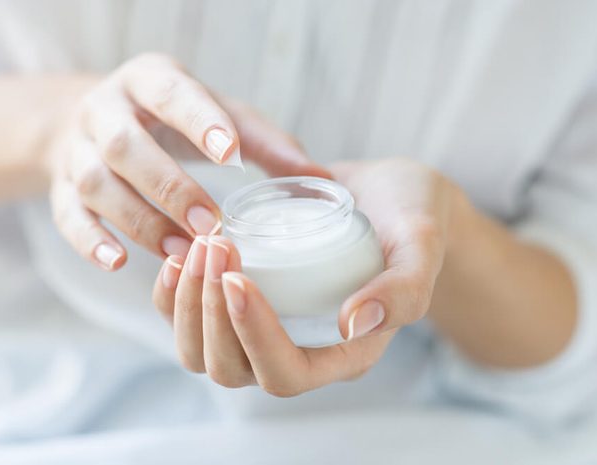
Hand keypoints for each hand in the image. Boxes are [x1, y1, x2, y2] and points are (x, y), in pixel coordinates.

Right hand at [45, 53, 328, 270]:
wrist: (93, 120)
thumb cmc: (171, 119)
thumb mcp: (215, 114)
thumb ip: (264, 143)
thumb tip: (321, 180)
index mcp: (148, 80)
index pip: (171, 94)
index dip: (198, 121)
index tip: (230, 154)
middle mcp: (105, 110)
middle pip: (126, 145)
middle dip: (169, 185)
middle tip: (210, 224)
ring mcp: (77, 149)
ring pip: (97, 184)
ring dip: (139, 220)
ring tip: (181, 252)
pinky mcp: (61, 188)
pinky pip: (67, 215)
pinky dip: (90, 242)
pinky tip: (119, 263)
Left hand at [151, 157, 466, 395]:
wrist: (389, 197)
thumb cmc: (412, 219)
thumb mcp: (422, 244)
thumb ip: (404, 288)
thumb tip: (355, 323)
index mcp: (344, 354)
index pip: (285, 373)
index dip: (253, 336)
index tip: (238, 276)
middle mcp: (299, 350)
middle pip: (231, 368)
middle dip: (211, 313)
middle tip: (215, 246)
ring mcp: (265, 328)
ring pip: (202, 351)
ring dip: (188, 303)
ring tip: (198, 246)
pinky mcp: (244, 302)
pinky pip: (191, 318)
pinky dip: (174, 295)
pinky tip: (179, 255)